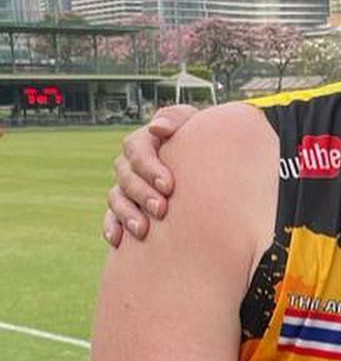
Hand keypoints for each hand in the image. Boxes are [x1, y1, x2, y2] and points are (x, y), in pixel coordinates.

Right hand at [102, 104, 199, 245]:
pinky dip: (112, 226)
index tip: (169, 186)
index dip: (149, 168)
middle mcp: (132, 164)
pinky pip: (111, 216)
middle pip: (127, 177)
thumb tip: (157, 127)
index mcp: (145, 142)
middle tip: (161, 210)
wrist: (209, 165)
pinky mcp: (127, 207)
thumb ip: (177, 120)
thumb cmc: (203, 141)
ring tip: (142, 231)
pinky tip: (117, 240)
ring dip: (127, 214)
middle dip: (142, 194)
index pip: (137, 150)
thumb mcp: (194, 124)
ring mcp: (127, 187)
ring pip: (117, 198)